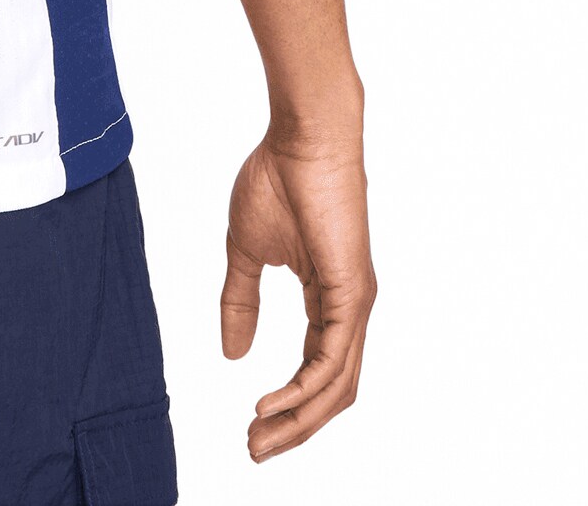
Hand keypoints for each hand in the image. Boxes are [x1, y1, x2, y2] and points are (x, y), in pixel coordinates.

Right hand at [221, 119, 375, 460]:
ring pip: (335, 386)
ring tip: (258, 438)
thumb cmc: (277, 179)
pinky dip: (305, 390)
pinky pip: (333, 360)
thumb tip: (232, 353)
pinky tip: (275, 403)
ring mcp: (355, 304)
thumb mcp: (246, 250)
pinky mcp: (351, 294)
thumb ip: (240, 300)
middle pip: (329, 391)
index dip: (288, 404)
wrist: (303, 138)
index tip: (251, 425)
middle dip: (293, 428)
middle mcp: (349, 310)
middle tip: (254, 450)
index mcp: (329, 300)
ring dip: (298, 420)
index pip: (316, 370)